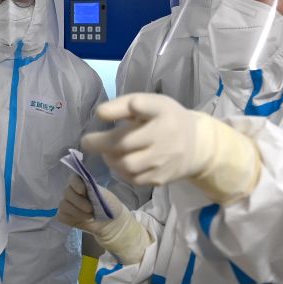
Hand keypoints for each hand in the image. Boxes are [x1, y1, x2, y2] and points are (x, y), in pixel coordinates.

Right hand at [58, 176, 150, 264]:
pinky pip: (62, 216)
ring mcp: (67, 204)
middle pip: (67, 193)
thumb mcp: (104, 196)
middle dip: (79, 202)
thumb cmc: (109, 206)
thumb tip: (86, 183)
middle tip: (90, 209)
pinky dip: (71, 219)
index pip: (73, 179)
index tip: (83, 191)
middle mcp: (72, 192)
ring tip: (89, 216)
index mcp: (81, 183)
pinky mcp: (65, 216)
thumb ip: (93, 189)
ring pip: (63, 205)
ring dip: (76, 212)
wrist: (111, 222)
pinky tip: (81, 220)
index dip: (76, 184)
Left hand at [81, 93, 260, 203]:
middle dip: (100, 143)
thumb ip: (124, 105)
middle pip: (125, 143)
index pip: (147, 106)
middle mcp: (165, 136)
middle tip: (87, 141)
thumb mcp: (151, 104)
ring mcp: (164, 160)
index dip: (133, 106)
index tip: (115, 108)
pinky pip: (132, 179)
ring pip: (126, 165)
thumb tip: (100, 114)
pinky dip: (121, 171)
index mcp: (162, 112)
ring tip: (107, 152)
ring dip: (110, 159)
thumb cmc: (164, 120)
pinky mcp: (161, 178)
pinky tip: (121, 162)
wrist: (195, 146)